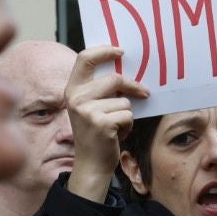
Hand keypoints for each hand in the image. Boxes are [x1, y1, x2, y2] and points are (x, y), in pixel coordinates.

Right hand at [64, 45, 146, 203]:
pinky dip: (128, 125)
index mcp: (72, 90)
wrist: (91, 164)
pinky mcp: (101, 123)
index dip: (104, 51)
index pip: (85, 58)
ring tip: (116, 126)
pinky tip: (117, 134)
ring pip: (124, 100)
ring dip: (127, 114)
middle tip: (143, 92)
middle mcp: (76, 98)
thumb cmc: (95, 134)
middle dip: (132, 86)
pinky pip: (128, 115)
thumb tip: (125, 67)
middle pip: (114, 79)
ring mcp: (87, 111)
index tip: (121, 51)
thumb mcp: (91, 107)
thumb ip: (100, 89)